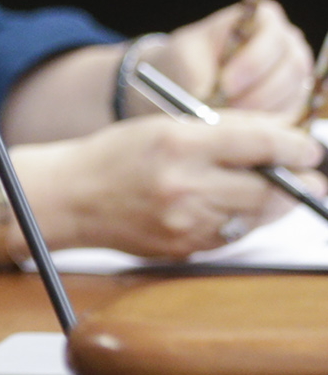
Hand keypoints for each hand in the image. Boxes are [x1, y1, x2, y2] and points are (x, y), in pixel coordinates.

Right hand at [30, 112, 323, 257]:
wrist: (71, 199)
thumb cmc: (116, 156)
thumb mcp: (166, 126)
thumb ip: (225, 130)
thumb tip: (280, 136)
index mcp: (179, 144)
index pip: (260, 144)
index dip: (295, 146)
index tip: (309, 148)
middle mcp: (185, 185)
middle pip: (269, 187)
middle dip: (295, 180)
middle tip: (306, 174)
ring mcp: (186, 222)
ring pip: (258, 215)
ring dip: (272, 202)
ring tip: (266, 188)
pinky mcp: (186, 248)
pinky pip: (235, 234)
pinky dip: (242, 220)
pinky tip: (229, 206)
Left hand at [156, 0, 311, 115]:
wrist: (187, 79)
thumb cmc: (188, 59)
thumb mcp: (183, 57)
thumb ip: (196, 70)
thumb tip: (204, 95)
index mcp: (264, 21)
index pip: (272, 39)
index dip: (252, 63)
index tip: (226, 85)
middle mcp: (287, 45)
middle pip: (290, 70)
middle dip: (257, 94)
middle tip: (227, 110)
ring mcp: (294, 74)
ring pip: (291, 96)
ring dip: (260, 112)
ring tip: (228, 120)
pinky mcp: (293, 100)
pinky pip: (289, 115)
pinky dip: (265, 124)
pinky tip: (240, 127)